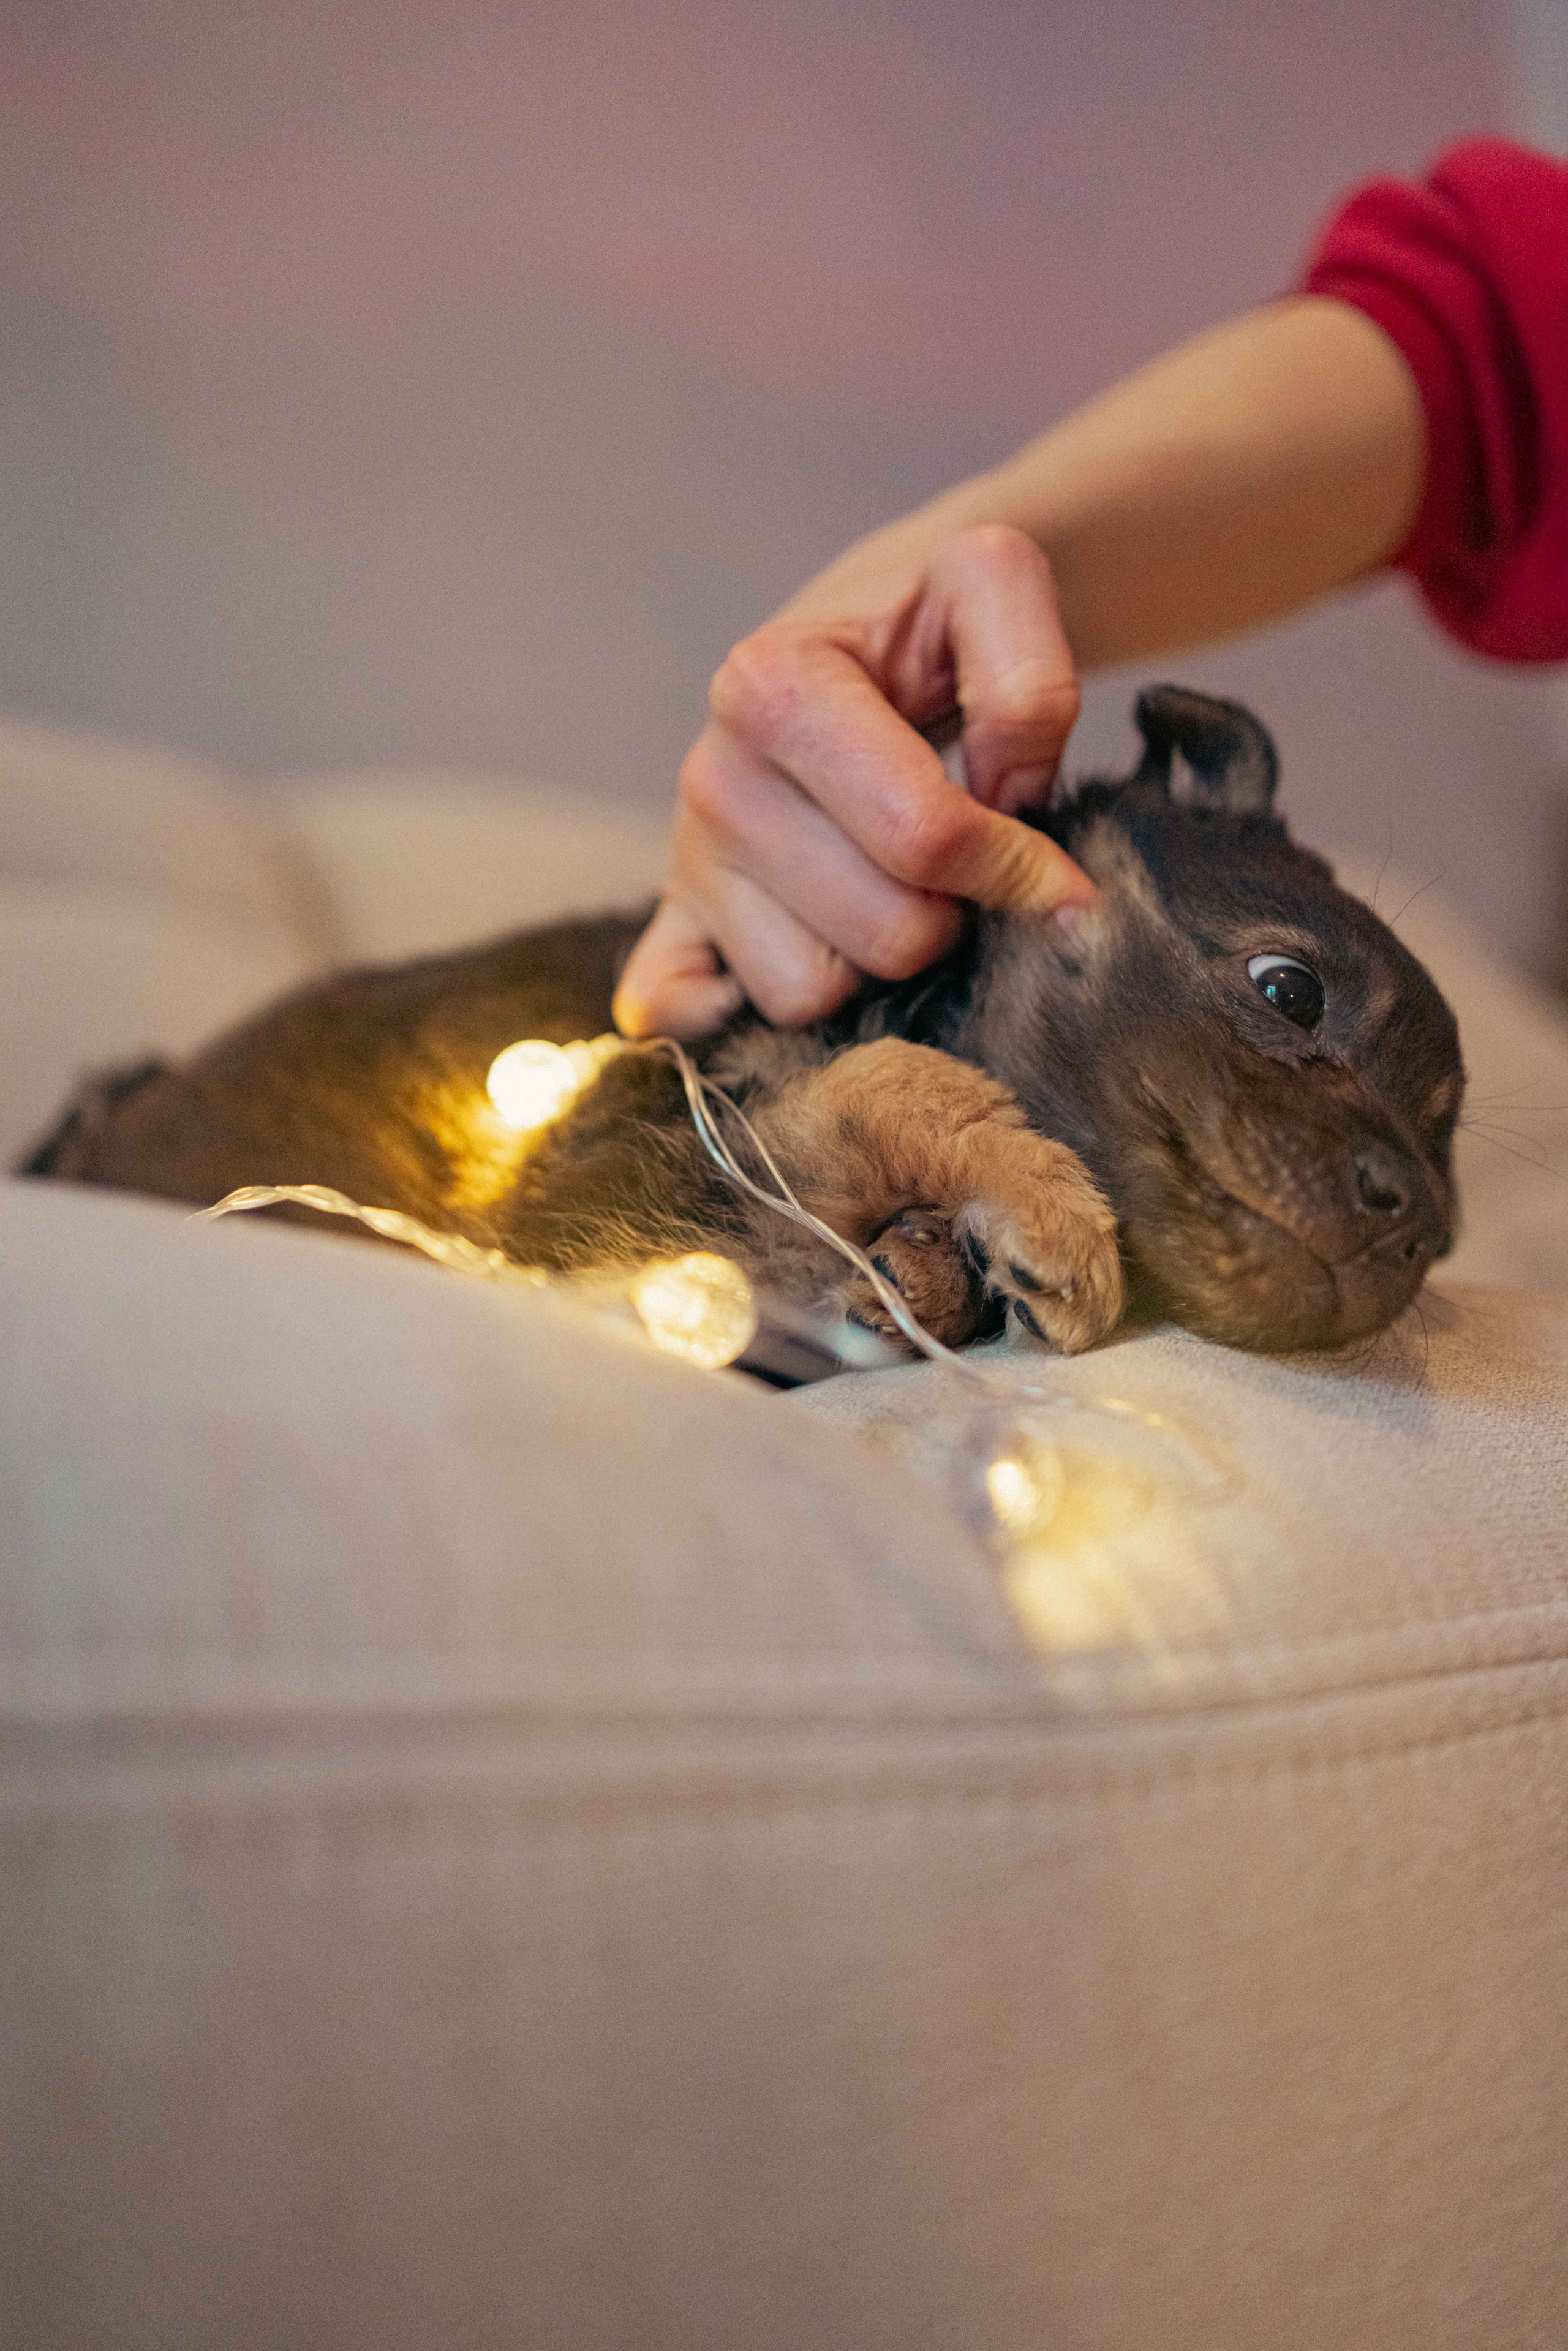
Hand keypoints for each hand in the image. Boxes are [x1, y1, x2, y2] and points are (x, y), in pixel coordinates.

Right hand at [612, 523, 1096, 1038]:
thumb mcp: (997, 590)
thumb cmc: (932, 621)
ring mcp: (687, 859)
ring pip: (813, 994)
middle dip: (949, 914)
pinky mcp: (678, 920)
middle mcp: (710, 778)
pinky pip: (692, 1014)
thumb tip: (1003, 812)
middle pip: (884, 937)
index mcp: (772, 686)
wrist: (869, 629)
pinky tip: (788, 955)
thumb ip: (1028, 688)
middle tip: (955, 858)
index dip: (1013, 866)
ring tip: (891, 879)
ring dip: (878, 957)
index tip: (1048, 859)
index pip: (923, 838)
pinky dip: (726, 1011)